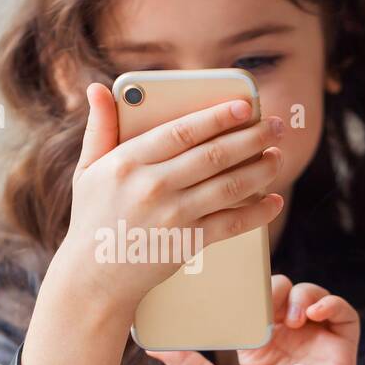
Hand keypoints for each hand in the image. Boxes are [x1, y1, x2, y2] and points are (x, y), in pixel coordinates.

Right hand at [58, 82, 285, 317]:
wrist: (94, 277)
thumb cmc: (93, 218)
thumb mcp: (87, 170)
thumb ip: (99, 127)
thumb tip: (98, 88)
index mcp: (128, 162)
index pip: (182, 131)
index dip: (218, 116)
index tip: (246, 105)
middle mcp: (152, 186)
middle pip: (214, 155)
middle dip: (252, 137)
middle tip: (276, 125)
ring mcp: (172, 215)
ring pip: (229, 186)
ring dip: (261, 169)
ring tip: (278, 156)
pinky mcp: (187, 243)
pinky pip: (231, 223)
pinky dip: (257, 212)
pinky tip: (273, 201)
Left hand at [146, 276, 359, 364]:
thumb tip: (152, 346)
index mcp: (259, 343)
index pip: (253, 299)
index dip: (244, 287)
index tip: (228, 284)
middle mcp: (288, 337)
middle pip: (282, 289)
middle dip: (269, 287)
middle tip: (256, 302)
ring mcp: (315, 341)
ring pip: (311, 294)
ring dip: (297, 293)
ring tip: (285, 316)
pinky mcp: (340, 348)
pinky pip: (344, 314)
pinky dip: (330, 303)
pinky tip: (311, 313)